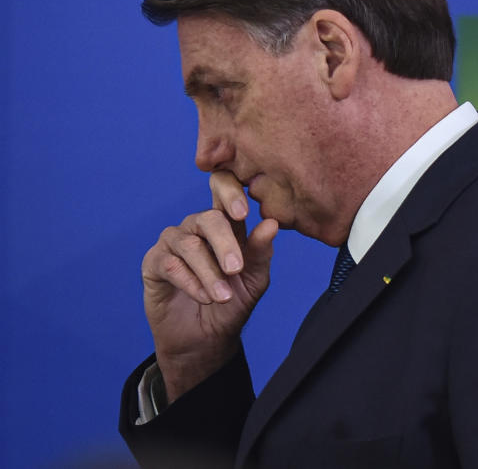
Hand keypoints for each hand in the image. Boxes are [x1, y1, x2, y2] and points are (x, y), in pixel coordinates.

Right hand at [141, 171, 278, 401]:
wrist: (207, 340)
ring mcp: (174, 243)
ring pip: (189, 244)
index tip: (243, 213)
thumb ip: (261, 252)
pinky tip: (205, 298)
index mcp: (226, 223)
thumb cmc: (233, 303)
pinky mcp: (154, 263)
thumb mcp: (255, 280)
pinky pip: (170, 264)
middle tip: (237, 270)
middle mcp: (198, 227)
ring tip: (222, 297)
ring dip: (209, 273)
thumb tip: (271, 224)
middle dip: (225, 244)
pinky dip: (191, 282)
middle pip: (208, 218)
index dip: (230, 192)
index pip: (223, 189)